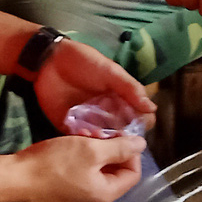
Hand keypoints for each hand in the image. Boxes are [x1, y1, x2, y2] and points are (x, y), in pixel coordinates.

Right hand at [7, 133, 143, 201]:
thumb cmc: (54, 163)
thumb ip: (120, 148)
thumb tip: (142, 145)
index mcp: (105, 196)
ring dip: (95, 152)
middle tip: (98, 131)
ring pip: (97, 174)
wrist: (13, 178)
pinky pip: (81, 178)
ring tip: (83, 135)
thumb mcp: (91, 150)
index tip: (120, 133)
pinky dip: (81, 161)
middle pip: (115, 175)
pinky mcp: (61, 198)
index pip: (133, 174)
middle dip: (111, 150)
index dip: (131, 152)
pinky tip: (71, 146)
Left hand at [34, 37, 156, 132]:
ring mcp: (90, 121)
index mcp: (122, 100)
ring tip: (97, 134)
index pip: (140, 118)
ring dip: (103, 141)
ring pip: (103, 140)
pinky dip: (83, 140)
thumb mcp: (111, 72)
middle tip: (116, 136)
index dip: (141, 125)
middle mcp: (109, 113)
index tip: (136, 128)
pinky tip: (82, 133)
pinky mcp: (71, 126)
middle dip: (121, 138)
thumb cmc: (85, 62)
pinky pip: (80, 139)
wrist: (50, 61)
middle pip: (122, 133)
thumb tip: (152, 108)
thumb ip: (130, 88)